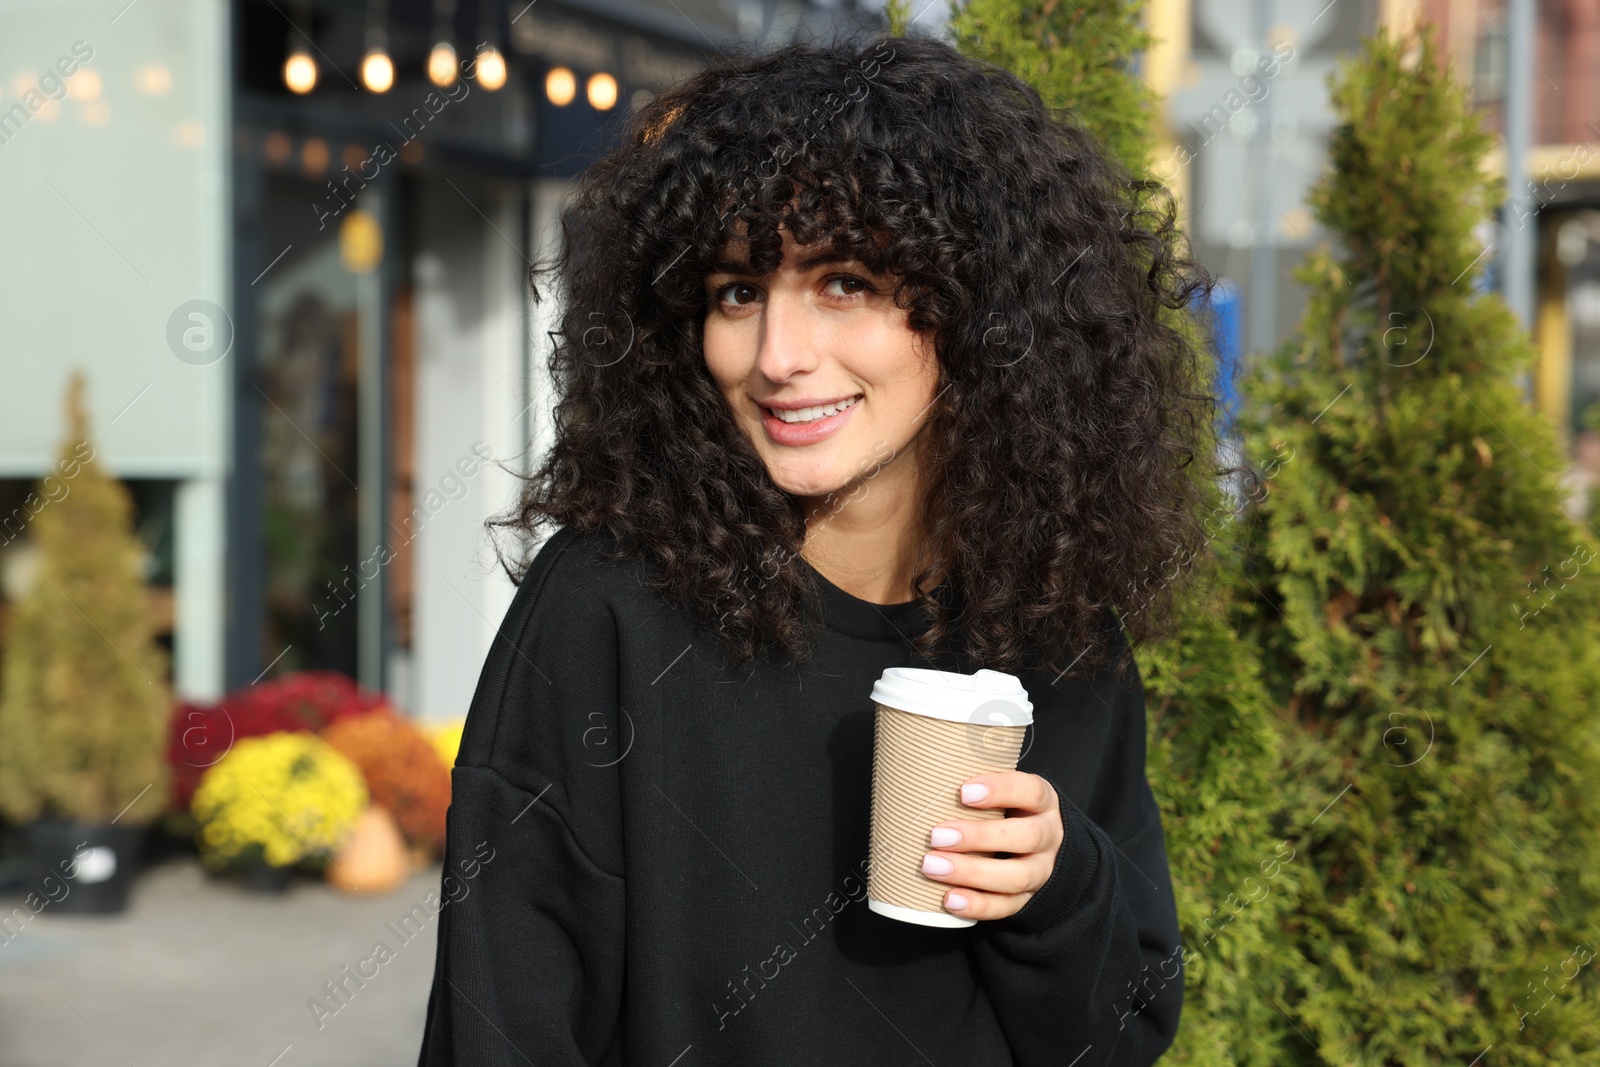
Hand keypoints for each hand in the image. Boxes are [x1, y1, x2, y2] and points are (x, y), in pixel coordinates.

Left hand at [920, 771, 1062, 919]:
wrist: (1040, 849)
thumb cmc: (1006, 810)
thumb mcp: (1003, 792)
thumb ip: (976, 786)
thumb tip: (920, 777)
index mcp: (1042, 802)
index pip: (1031, 791)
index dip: (1000, 791)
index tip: (963, 792)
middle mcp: (1048, 836)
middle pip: (1025, 837)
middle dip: (979, 837)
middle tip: (937, 835)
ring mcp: (1042, 870)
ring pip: (1016, 876)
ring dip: (972, 873)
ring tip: (932, 867)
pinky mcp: (1029, 898)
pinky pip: (1008, 906)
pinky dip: (978, 905)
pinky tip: (949, 899)